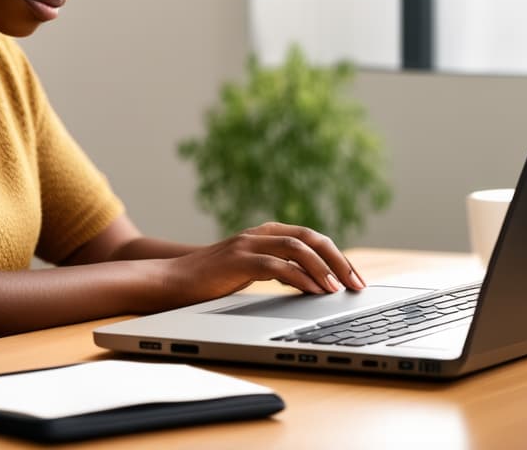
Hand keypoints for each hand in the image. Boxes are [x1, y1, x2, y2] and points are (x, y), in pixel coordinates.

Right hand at [155, 222, 365, 308]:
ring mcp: (247, 245)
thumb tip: (313, 286)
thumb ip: (276, 271)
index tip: (355, 278)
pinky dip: (299, 277)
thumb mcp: (248, 272)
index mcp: (265, 234)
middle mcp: (259, 234)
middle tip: (357, 284)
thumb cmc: (209, 282)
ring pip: (297, 247)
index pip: (311, 238)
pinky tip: (313, 291)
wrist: (169, 281)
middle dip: (338, 260)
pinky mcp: (237, 261)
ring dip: (323, 267)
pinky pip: (276, 266)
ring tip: (339, 289)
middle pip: (310, 238)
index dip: (336, 256)